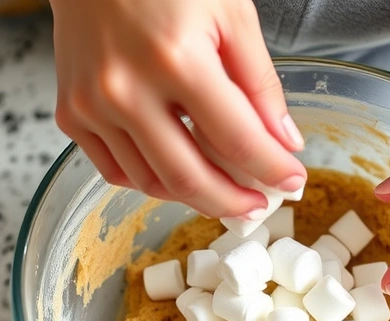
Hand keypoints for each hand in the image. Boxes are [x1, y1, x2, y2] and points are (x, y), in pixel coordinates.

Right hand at [51, 0, 306, 217]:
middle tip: (260, 206)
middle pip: (190, 178)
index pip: (237, 142)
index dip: (272, 170)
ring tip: (227, 193)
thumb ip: (261, 84)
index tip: (292, 181)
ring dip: (196, 197)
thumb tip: (285, 142)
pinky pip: (117, 170)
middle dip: (234, 203)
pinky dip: (153, 182)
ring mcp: (92, 105)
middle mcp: (126, 89)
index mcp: (177, 61)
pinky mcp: (71, 112)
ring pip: (152, 183)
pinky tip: (182, 174)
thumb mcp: (232, 15)